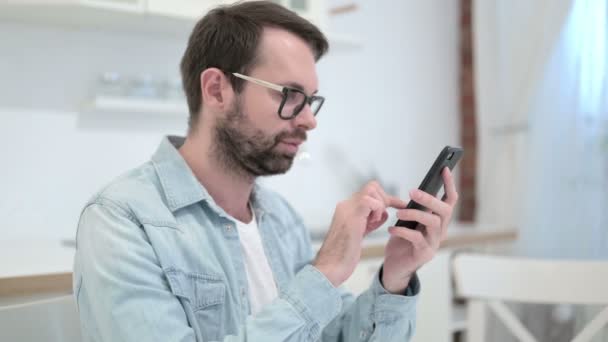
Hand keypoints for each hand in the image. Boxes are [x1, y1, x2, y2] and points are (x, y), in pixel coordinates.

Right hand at [314, 181, 407, 286]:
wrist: (329, 268)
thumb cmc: (343, 256)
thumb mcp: (359, 234)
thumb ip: (369, 222)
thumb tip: (384, 213)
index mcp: (346, 209)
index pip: (369, 193)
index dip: (383, 200)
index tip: (395, 209)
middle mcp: (345, 205)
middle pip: (372, 187)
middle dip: (384, 200)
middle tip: (382, 218)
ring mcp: (347, 209)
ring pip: (371, 189)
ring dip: (380, 205)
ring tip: (374, 222)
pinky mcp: (351, 216)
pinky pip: (370, 201)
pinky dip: (377, 210)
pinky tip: (372, 224)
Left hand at [382, 167, 458, 293]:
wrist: (394, 267)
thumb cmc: (401, 241)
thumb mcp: (407, 221)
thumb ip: (414, 209)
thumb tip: (413, 192)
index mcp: (438, 221)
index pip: (450, 200)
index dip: (449, 184)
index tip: (444, 168)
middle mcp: (440, 231)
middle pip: (444, 210)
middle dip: (429, 199)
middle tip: (411, 192)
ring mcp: (434, 243)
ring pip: (432, 223)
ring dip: (414, 214)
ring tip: (398, 213)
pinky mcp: (424, 254)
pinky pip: (417, 238)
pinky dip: (402, 231)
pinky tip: (391, 230)